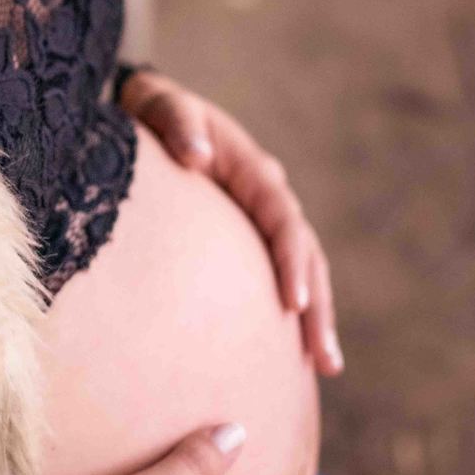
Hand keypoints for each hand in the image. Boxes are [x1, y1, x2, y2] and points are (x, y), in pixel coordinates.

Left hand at [118, 66, 342, 376]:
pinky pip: (274, 278)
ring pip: (301, 273)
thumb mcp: (163, 106)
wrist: (149, 114)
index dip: (291, 261)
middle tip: (325, 360)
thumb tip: (198, 157)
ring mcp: (260, 221)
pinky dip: (288, 314)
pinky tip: (289, 357)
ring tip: (326, 367)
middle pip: (306, 256)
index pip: (283, 221)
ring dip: (315, 319)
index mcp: (253, 170)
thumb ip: (179, 125)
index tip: (292, 304)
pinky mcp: (246, 240)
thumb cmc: (154, 112)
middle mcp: (267, 197)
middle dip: (317, 308)